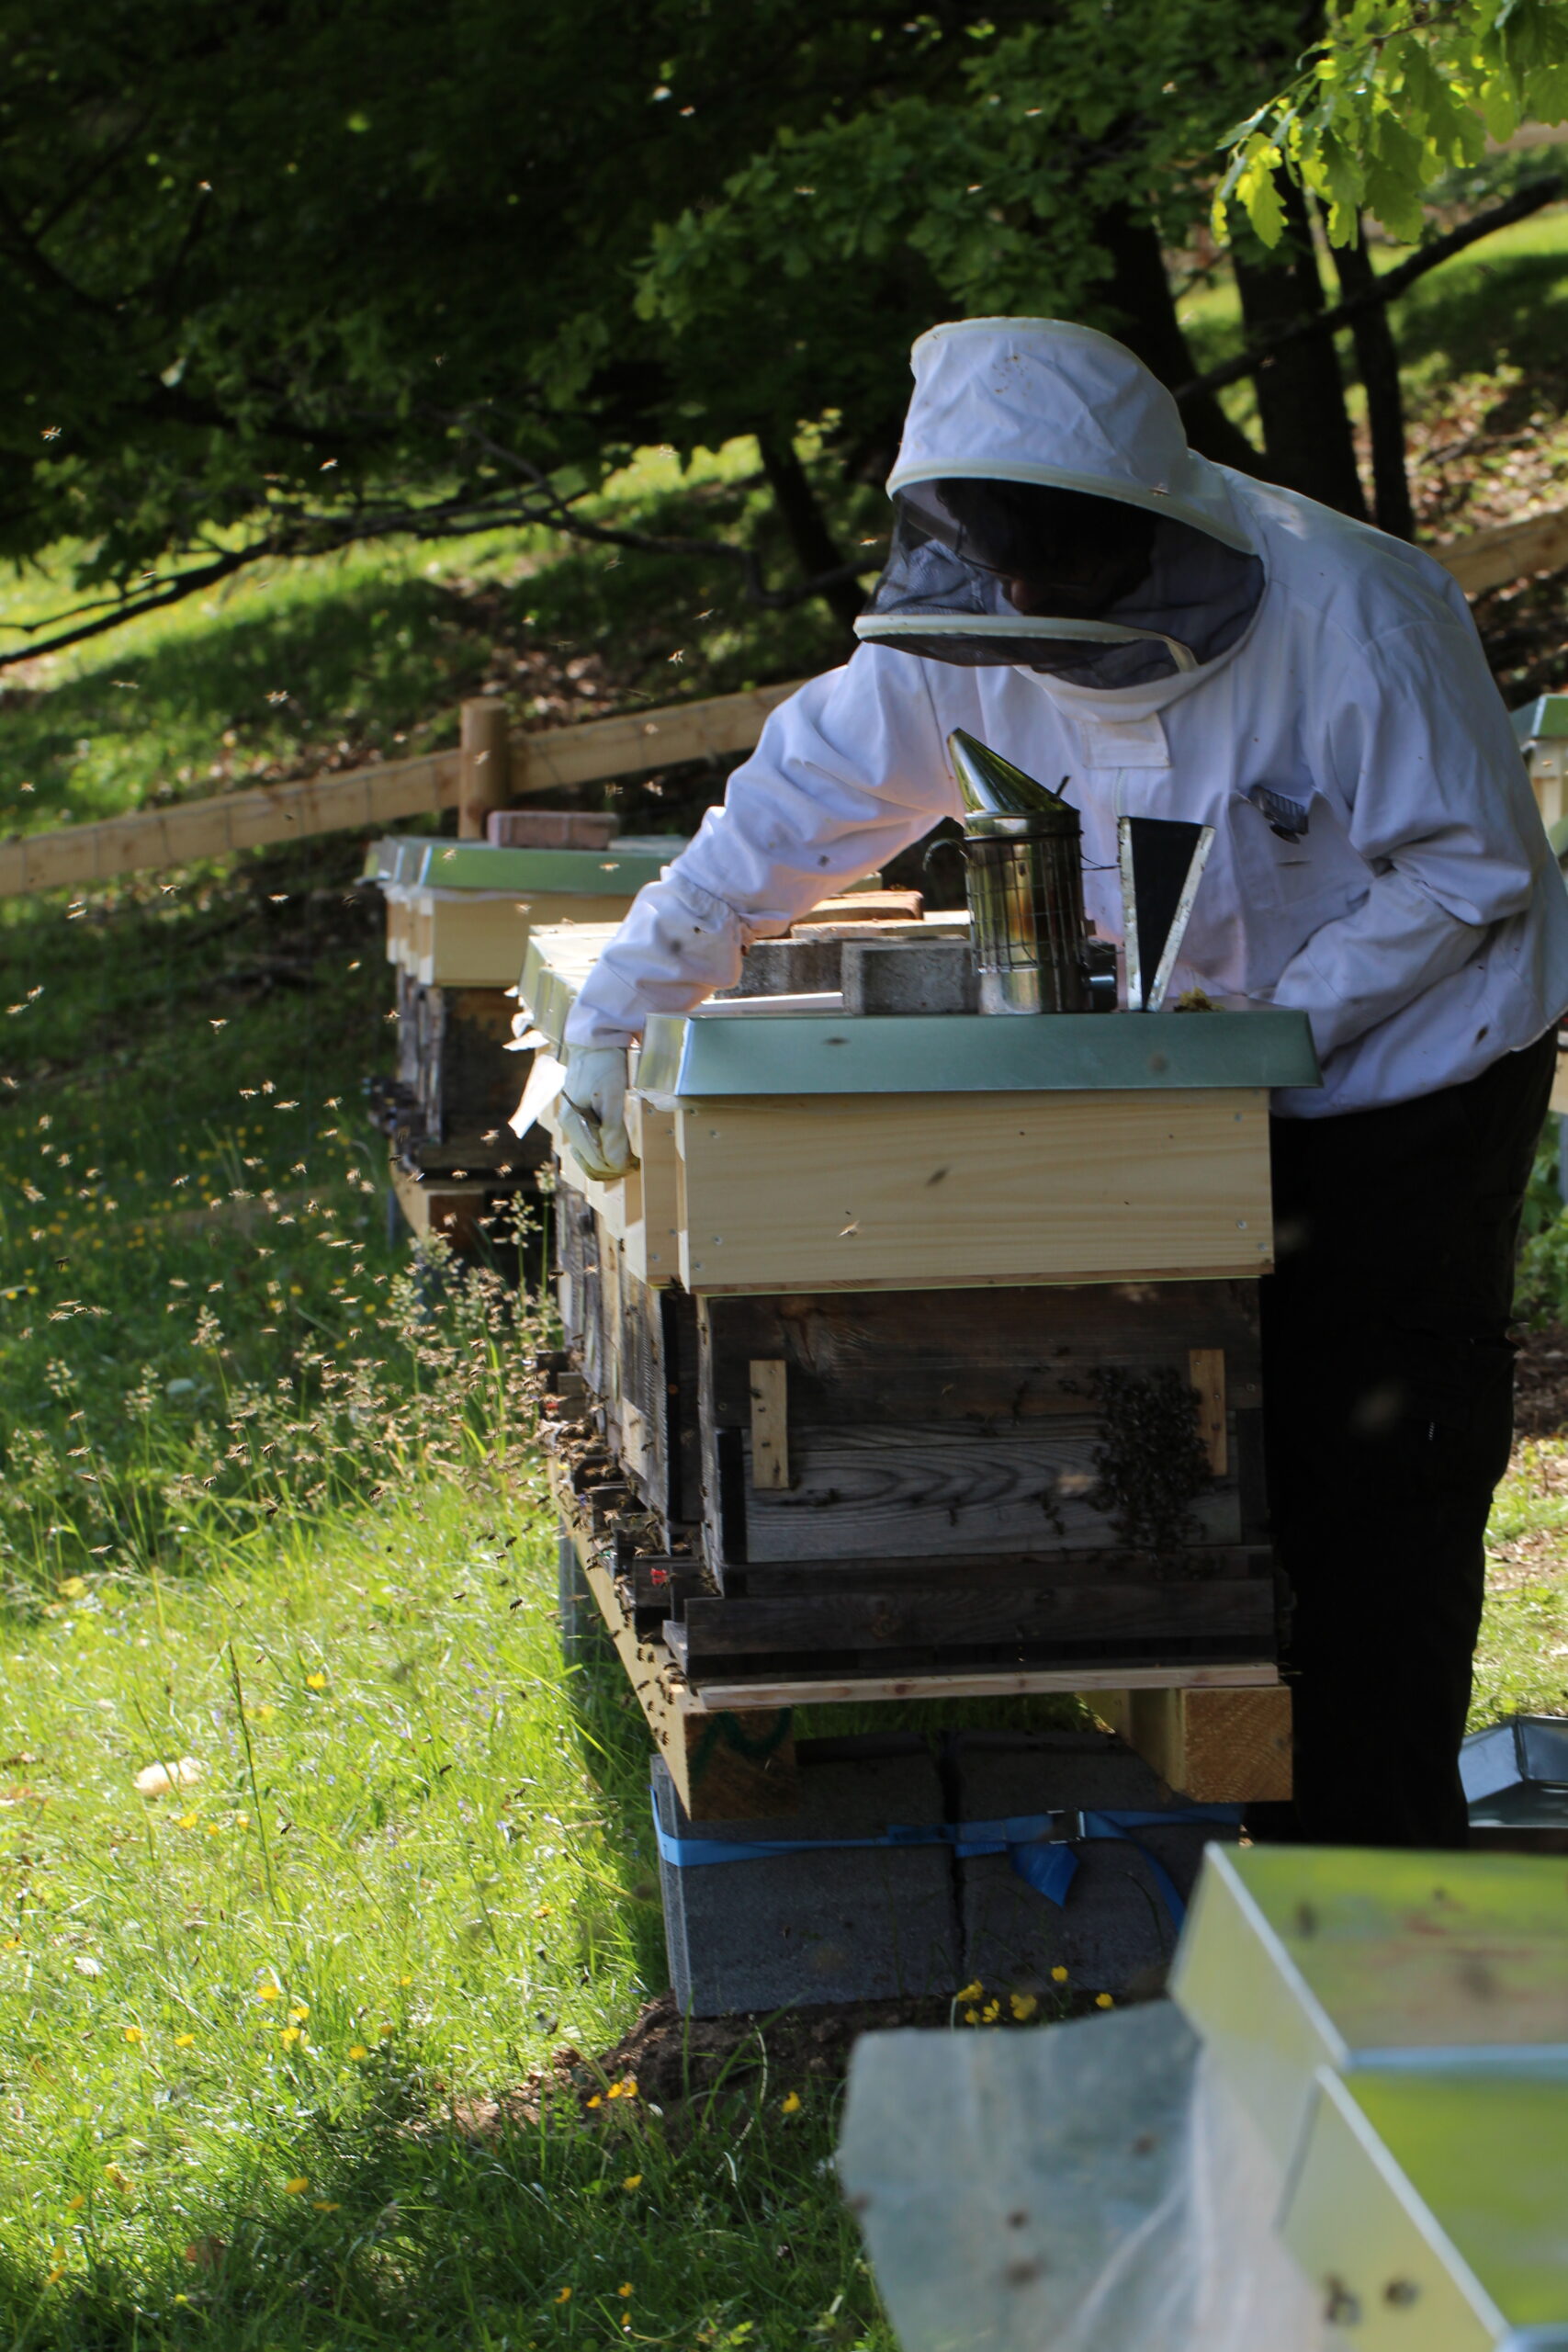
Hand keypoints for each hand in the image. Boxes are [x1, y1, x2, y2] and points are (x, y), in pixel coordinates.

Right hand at [557, 1045, 636, 1180]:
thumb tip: (616, 1164)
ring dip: (609, 1161)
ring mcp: (572, 1122)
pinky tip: (619, 1147)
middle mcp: (568, 1126)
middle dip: (613, 1167)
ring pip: (590, 1156)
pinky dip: (604, 1151)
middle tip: (635, 1162)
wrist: (595, 1042)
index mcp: (572, 1124)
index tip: (636, 1163)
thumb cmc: (604, 1066)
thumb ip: (613, 1130)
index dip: (617, 1167)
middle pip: (591, 1162)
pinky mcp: (579, 1117)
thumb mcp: (612, 1096)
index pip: (595, 1161)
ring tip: (630, 1157)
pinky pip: (590, 1144)